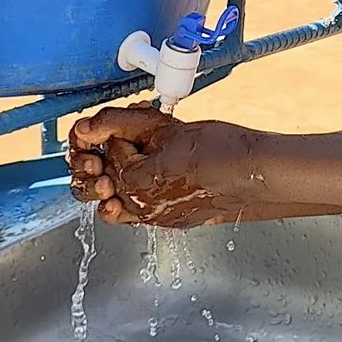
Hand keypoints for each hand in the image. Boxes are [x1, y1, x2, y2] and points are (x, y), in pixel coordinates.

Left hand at [66, 107, 244, 226]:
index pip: (112, 152)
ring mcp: (158, 218)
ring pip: (125, 196)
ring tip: (152, 153)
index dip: (123, 130)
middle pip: (111, 177)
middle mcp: (142, 208)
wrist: (253, 173)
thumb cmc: (219, 150)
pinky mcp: (174, 221)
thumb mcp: (163, 126)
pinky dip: (147, 188)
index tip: (141, 120)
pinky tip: (165, 171)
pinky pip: (146, 206)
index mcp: (134, 183)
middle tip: (143, 136)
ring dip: (130, 173)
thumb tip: (88, 127)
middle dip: (121, 153)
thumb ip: (121, 123)